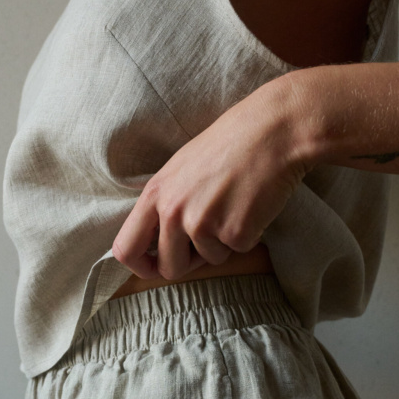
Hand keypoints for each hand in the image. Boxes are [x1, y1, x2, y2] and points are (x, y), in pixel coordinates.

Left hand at [111, 78, 312, 279]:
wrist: (273, 130)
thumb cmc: (230, 145)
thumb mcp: (180, 169)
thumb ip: (165, 204)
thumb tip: (156, 243)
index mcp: (155, 194)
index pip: (125, 249)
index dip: (141, 266)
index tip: (156, 266)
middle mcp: (173, 211)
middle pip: (169, 268)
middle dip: (189, 264)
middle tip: (208, 241)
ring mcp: (204, 223)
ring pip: (210, 260)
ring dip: (224, 243)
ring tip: (236, 204)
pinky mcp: (235, 232)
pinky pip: (238, 250)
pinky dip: (249, 235)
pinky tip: (253, 204)